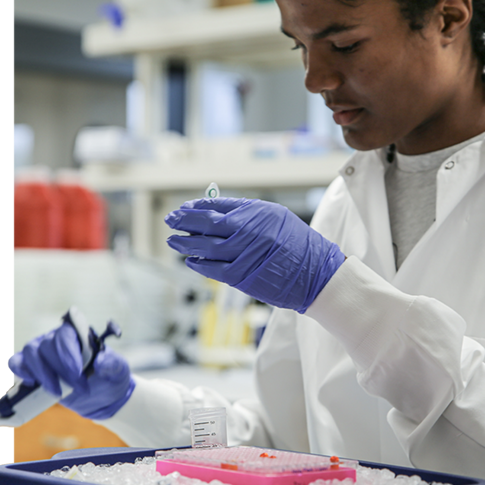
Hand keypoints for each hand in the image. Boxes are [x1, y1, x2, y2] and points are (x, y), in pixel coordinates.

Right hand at [7, 314, 134, 419]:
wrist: (102, 398)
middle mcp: (58, 340)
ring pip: (30, 352)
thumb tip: (100, 360)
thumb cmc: (109, 379)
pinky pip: (16, 363)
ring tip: (58, 391)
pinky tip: (31, 382)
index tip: (78, 373)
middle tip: (78, 388)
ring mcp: (43, 353)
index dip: (67, 353)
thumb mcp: (119, 371)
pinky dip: (20, 371)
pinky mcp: (32, 369)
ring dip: (41, 373)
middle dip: (60, 370)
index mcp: (79, 334)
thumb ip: (113, 364)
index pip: (65, 334)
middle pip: (46, 345)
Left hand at [165, 197, 344, 312]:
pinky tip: (191, 261)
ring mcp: (244, 255)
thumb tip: (212, 209)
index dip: (195, 208)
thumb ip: (243, 211)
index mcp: (254, 213)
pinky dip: (200, 265)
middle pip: (206, 225)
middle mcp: (247, 232)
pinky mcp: (243, 277)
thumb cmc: (295, 242)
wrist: (315, 272)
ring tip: (173, 241)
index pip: (215, 207)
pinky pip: (213, 270)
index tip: (183, 209)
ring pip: (205, 248)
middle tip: (170, 220)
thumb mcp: (272, 216)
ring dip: (186, 244)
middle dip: (184, 222)